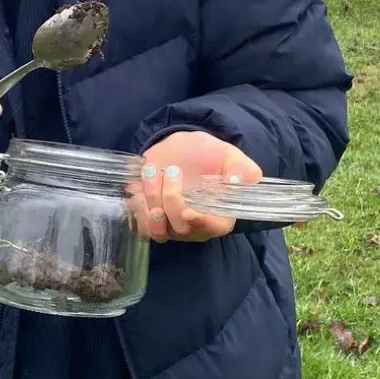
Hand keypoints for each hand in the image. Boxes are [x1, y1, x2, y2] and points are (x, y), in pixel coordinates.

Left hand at [137, 130, 261, 242]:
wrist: (181, 149)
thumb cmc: (210, 156)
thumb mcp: (231, 157)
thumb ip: (243, 170)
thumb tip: (235, 182)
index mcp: (219, 215)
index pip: (213, 228)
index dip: (201, 223)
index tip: (188, 211)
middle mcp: (194, 226)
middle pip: (181, 228)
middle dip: (172, 199)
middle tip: (173, 170)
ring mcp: (171, 226)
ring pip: (158, 228)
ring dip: (152, 200)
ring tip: (151, 172)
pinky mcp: (151, 220)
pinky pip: (140, 224)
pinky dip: (137, 207)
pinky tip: (138, 185)